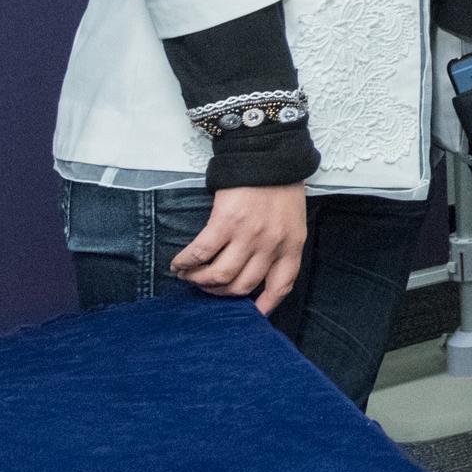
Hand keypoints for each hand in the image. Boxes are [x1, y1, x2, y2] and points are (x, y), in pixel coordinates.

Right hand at [172, 183, 308, 312]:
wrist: (267, 156)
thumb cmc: (279, 189)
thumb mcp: (292, 221)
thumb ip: (279, 247)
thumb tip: (257, 271)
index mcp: (292, 246)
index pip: (281, 287)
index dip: (263, 306)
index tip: (249, 315)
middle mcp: (272, 245)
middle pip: (243, 287)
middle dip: (220, 293)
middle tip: (206, 287)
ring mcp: (249, 235)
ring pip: (220, 276)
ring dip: (199, 281)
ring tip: (189, 276)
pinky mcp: (225, 222)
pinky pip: (200, 253)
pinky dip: (186, 264)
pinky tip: (179, 264)